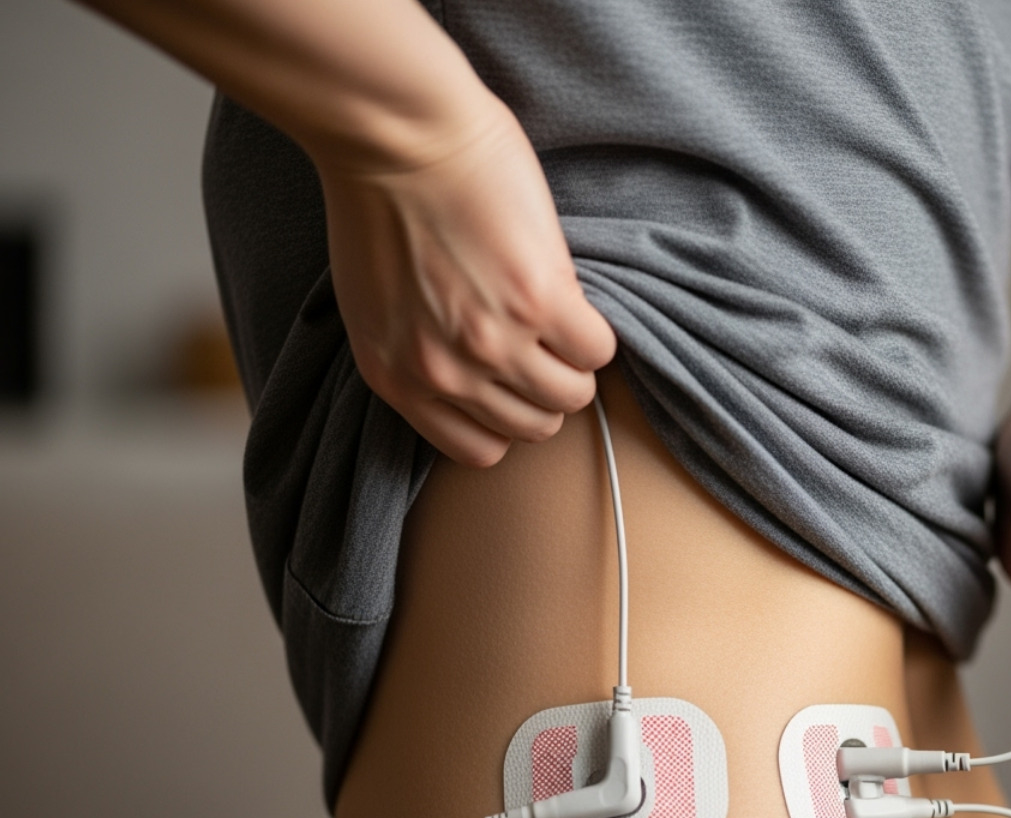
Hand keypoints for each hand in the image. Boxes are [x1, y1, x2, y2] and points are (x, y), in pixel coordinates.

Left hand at [316, 99, 615, 466]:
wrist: (397, 135)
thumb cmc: (378, 197)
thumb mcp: (374, 301)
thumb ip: (419, 346)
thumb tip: (473, 366)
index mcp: (396, 377)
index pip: (479, 450)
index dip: (505, 415)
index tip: (510, 382)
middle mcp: (444, 372)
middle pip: (532, 427)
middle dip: (543, 390)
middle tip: (542, 345)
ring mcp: (494, 341)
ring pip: (570, 395)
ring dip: (574, 363)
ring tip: (560, 321)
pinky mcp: (539, 301)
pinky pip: (596, 350)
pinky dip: (594, 330)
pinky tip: (571, 296)